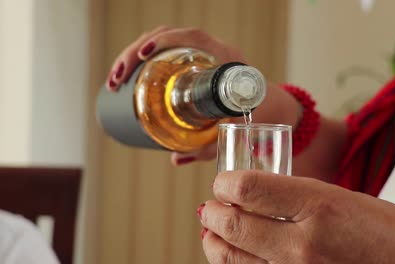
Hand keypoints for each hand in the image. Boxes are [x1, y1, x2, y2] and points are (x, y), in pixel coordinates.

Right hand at [105, 26, 246, 164]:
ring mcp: (201, 52)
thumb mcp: (234, 131)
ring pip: (162, 42)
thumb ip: (209, 146)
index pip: (194, 38)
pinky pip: (164, 50)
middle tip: (116, 79)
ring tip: (115, 81)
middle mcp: (212, 50)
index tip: (144, 54)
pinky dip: (142, 59)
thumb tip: (176, 158)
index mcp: (226, 59)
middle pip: (168, 37)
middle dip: (134, 53)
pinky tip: (126, 75)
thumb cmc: (255, 116)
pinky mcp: (191, 60)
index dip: (167, 40)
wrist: (268, 105)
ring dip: (132, 56)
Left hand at [198, 170, 394, 263]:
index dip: (226, 182)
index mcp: (317, 204)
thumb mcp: (346, 197)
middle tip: (209, 206)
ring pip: (234, 258)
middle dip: (213, 212)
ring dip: (214, 241)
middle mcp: (302, 242)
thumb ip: (300, 196)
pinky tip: (230, 256)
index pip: (248, 188)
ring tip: (211, 231)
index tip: (224, 182)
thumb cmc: (391, 233)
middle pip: (234, 225)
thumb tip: (259, 194)